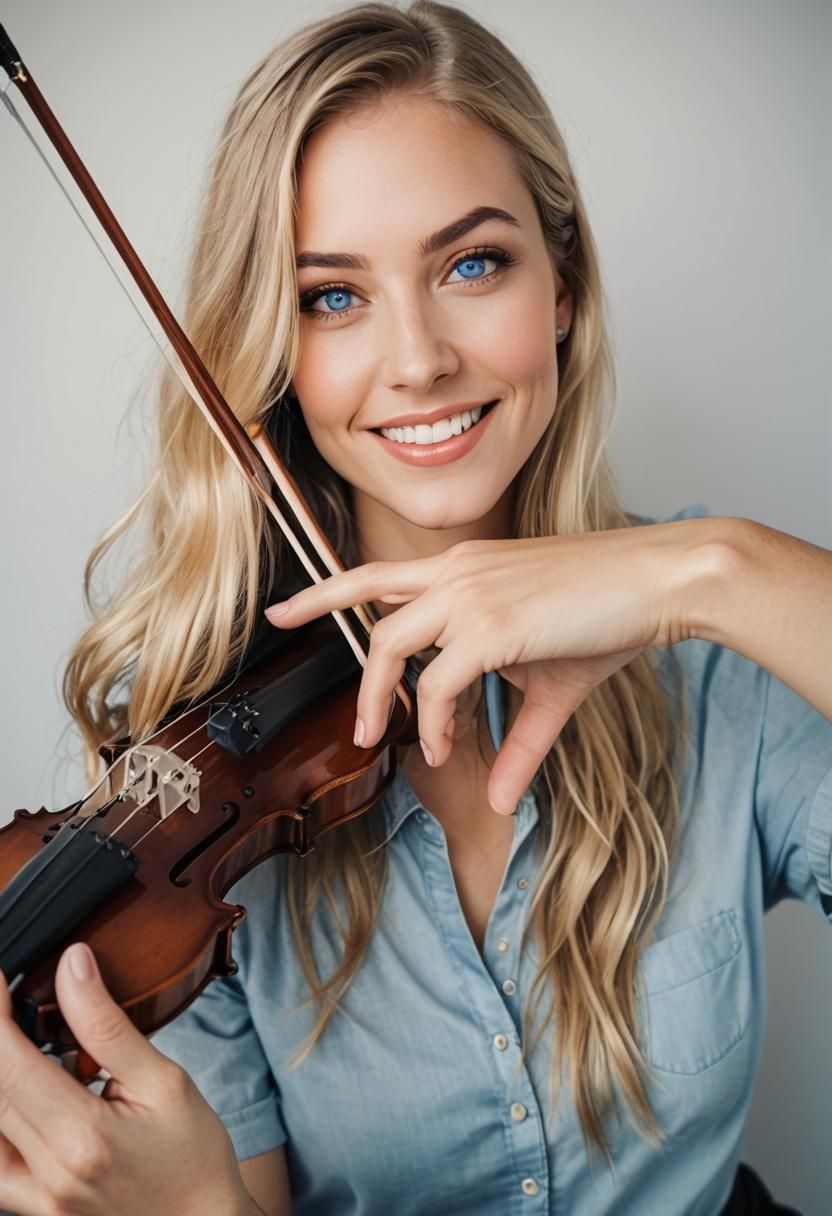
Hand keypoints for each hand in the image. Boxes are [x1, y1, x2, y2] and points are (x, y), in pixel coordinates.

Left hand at [0, 945, 250, 1215]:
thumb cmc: (194, 1157)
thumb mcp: (164, 1080)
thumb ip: (107, 1026)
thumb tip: (73, 966)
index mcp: (83, 1136)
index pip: (11, 1063)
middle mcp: (49, 1174)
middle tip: (9, 1000)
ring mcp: (38, 1200)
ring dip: (1, 1078)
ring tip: (29, 1047)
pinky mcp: (37, 1211)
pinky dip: (2, 1122)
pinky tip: (24, 1097)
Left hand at [266, 522, 713, 814]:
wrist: (659, 582)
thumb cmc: (608, 615)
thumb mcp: (552, 681)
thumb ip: (518, 741)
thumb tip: (498, 798)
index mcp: (463, 568)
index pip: (377, 572)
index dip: (324, 589)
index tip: (282, 610)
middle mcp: (456, 573)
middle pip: (370, 609)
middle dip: (355, 672)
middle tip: (359, 730)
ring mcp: (469, 595)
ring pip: (392, 648)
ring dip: (386, 704)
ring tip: (391, 745)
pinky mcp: (489, 625)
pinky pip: (438, 684)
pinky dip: (434, 723)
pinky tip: (448, 747)